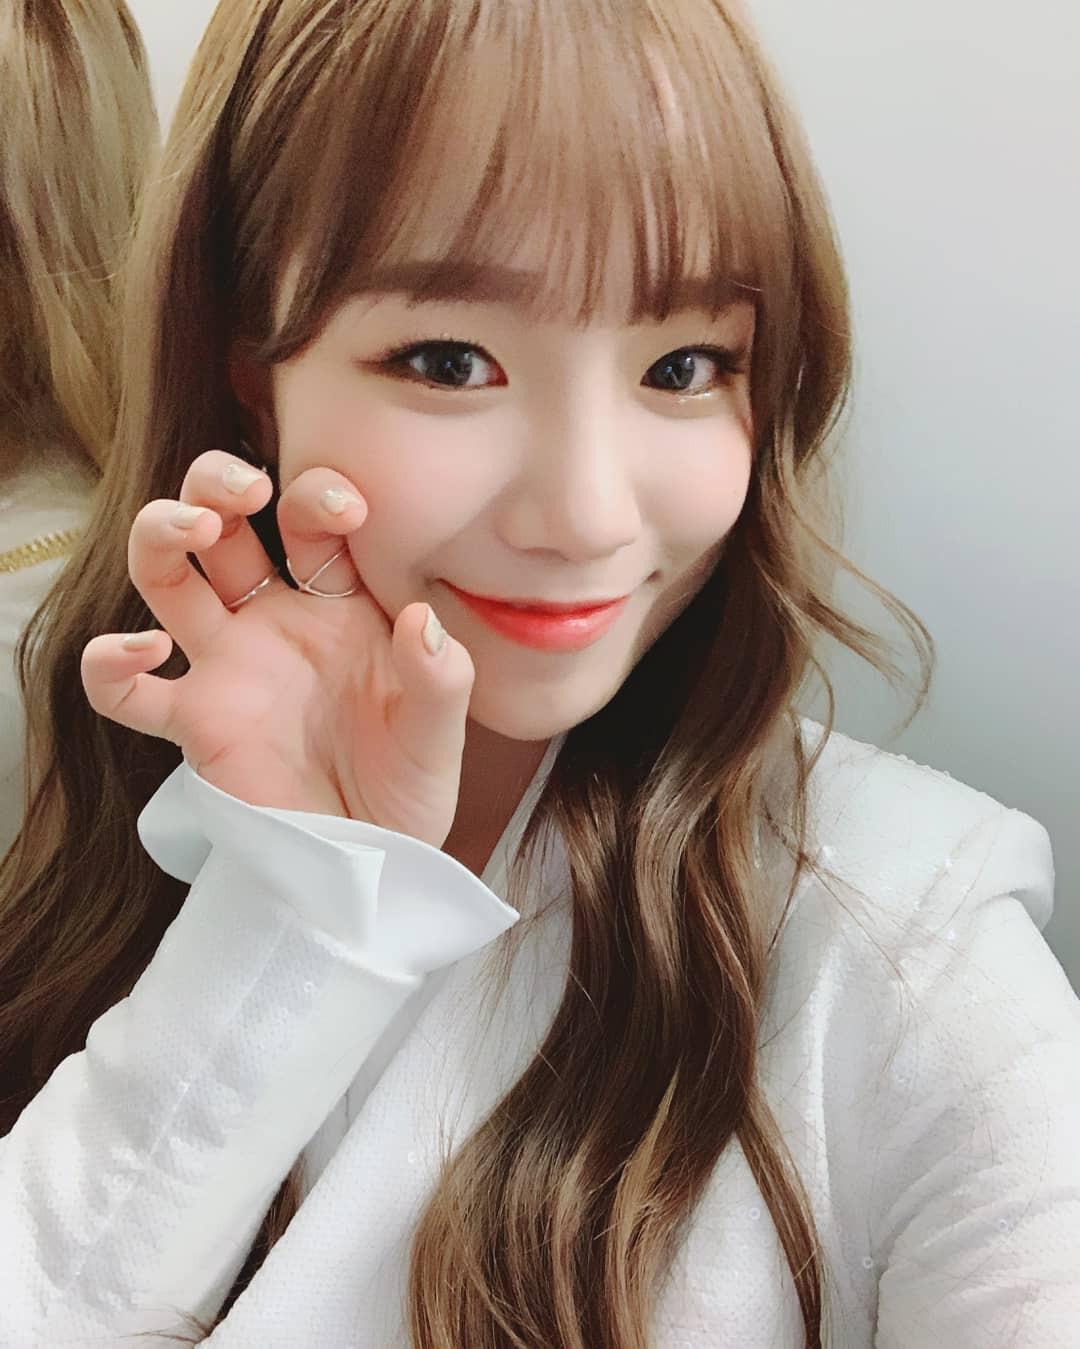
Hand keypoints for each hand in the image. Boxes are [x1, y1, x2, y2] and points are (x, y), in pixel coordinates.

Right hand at [81, 451, 474, 846]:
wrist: (373, 865)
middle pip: (223, 526)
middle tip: (245, 486)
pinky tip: (146, 650)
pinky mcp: (194, 723)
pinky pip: (123, 691)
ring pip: (164, 577)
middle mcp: (273, 622)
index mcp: (338, 607)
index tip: (350, 510)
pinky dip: (111, 663)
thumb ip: (441, 678)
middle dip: (218, 484)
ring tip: (193, 529)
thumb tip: (423, 620)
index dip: (320, 498)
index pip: (312, 524)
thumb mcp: (440, 735)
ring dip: (162, 533)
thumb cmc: (410, 789)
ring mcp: (227, 668)